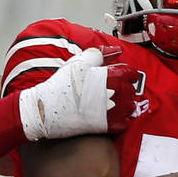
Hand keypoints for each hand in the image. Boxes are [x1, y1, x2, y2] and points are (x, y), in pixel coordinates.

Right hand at [18, 48, 139, 140]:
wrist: (47, 109)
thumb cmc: (61, 85)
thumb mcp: (79, 62)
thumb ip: (99, 54)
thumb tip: (115, 50)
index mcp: (110, 75)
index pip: (131, 73)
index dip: (127, 74)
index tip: (122, 77)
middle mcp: (115, 93)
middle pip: (131, 90)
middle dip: (124, 89)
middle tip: (112, 91)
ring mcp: (113, 111)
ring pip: (130, 107)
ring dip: (124, 104)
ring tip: (112, 103)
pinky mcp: (108, 126)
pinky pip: (125, 123)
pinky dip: (122, 120)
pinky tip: (112, 116)